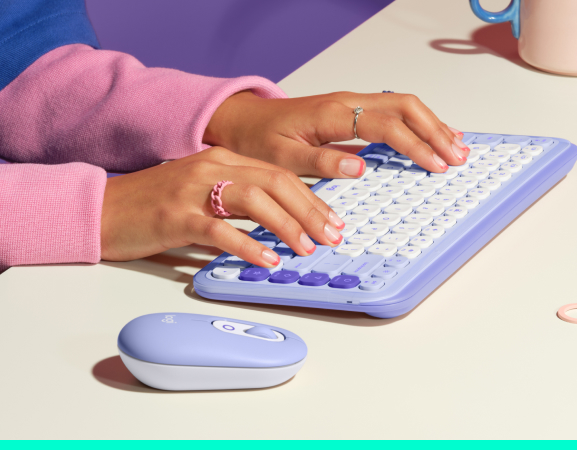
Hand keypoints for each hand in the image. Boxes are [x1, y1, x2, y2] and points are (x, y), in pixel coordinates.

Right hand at [100, 147, 344, 265]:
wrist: (104, 208)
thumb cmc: (156, 203)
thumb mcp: (203, 189)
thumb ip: (239, 198)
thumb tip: (281, 220)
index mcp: (222, 159)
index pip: (279, 175)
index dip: (312, 199)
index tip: (332, 221)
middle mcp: (212, 167)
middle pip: (275, 183)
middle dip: (310, 211)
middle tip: (332, 236)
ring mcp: (193, 190)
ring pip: (254, 200)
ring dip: (287, 226)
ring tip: (306, 248)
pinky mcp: (176, 216)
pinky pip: (220, 230)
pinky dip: (248, 245)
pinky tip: (267, 260)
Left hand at [204, 91, 468, 177]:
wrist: (244, 121)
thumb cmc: (259, 139)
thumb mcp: (282, 157)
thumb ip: (321, 161)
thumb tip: (360, 167)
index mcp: (332, 114)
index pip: (386, 125)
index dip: (415, 145)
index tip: (435, 165)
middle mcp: (346, 102)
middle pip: (405, 106)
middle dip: (435, 130)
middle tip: (457, 157)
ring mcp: (350, 103)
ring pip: (402, 105)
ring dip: (431, 124)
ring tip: (455, 146)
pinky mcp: (350, 110)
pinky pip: (391, 111)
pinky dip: (416, 123)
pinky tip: (429, 135)